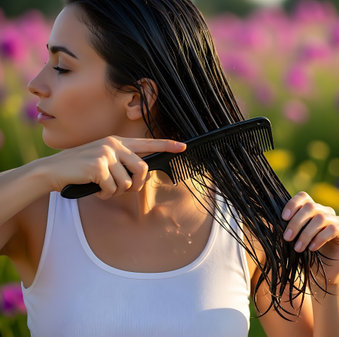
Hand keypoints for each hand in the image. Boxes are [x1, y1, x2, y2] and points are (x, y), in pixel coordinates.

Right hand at [40, 136, 185, 198]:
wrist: (52, 171)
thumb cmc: (80, 169)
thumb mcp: (103, 160)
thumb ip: (121, 163)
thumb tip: (140, 175)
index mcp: (117, 142)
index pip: (147, 143)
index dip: (166, 146)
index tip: (182, 147)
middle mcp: (113, 144)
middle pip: (142, 169)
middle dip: (136, 184)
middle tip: (123, 188)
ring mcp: (105, 154)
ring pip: (126, 183)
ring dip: (115, 191)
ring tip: (101, 185)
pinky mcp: (98, 166)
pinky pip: (112, 189)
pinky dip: (103, 193)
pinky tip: (93, 188)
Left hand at [282, 192, 338, 285]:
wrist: (319, 276)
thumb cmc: (301, 256)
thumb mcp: (290, 241)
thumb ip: (284, 228)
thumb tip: (270, 220)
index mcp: (311, 210)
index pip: (303, 197)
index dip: (293, 204)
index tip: (283, 218)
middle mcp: (325, 212)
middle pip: (311, 207)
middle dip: (296, 222)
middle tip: (286, 238)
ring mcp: (337, 221)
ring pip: (321, 218)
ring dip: (306, 234)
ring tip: (297, 248)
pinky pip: (333, 229)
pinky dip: (320, 238)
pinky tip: (312, 249)